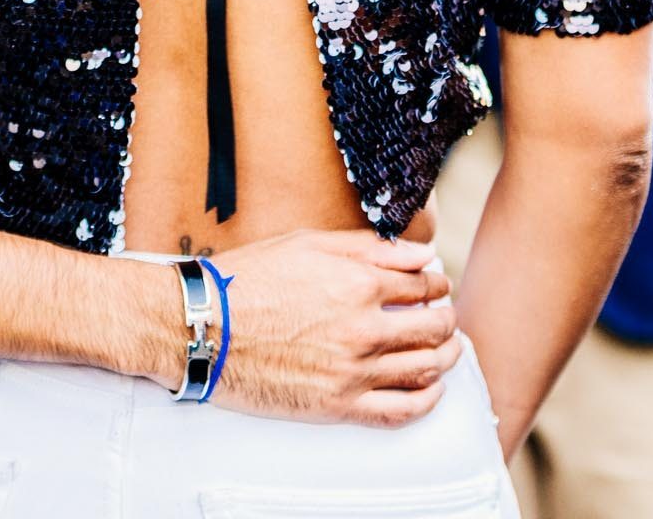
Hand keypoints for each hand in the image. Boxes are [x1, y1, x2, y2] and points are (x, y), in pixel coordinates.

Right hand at [206, 230, 460, 426]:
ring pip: (425, 368)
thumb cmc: (250, 278)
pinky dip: (426, 401)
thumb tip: (416, 253)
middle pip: (434, 326)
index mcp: (358, 281)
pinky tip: (431, 391)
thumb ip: (365, 246)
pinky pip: (401, 410)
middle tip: (445, 316)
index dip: (436, 283)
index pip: (423, 284)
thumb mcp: (307, 243)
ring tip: (446, 350)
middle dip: (447, 318)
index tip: (436, 285)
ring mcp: (354, 369)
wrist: (205, 326)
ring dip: (446, 357)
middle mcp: (363, 326)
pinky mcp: (340, 405)